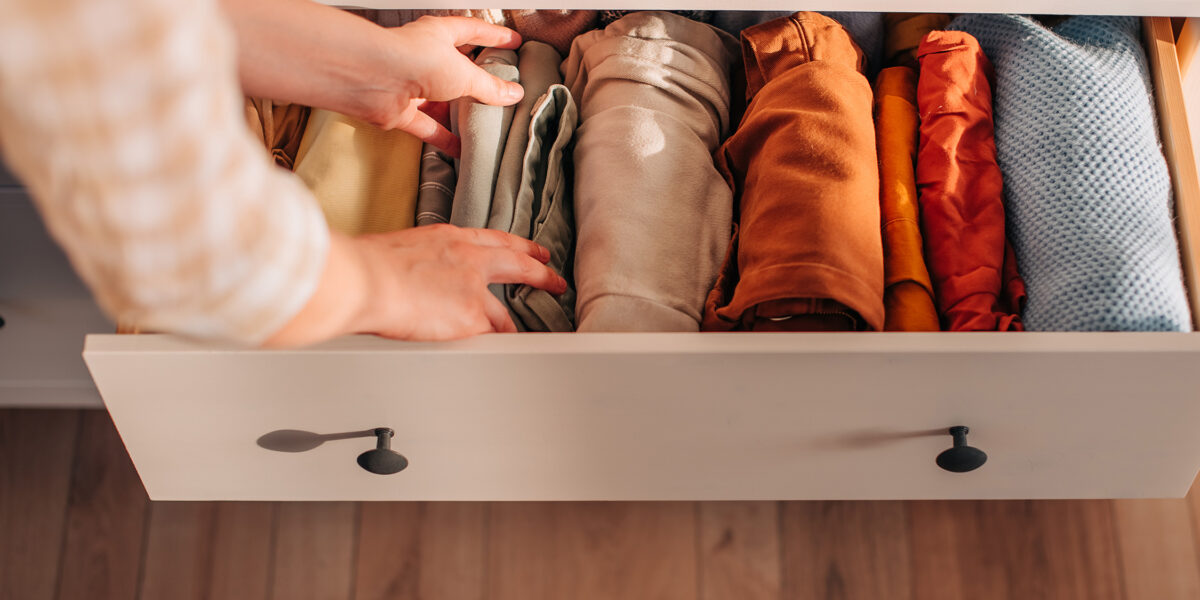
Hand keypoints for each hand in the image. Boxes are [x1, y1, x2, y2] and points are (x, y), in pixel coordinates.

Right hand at [264, 226, 567, 345]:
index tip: (528, 249)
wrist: (363, 279)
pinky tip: (507, 355)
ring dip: (515, 324)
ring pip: (505, 312)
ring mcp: (473, 289)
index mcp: (447, 238)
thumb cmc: (364, 266)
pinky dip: (499, 345)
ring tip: (523, 337)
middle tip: (555, 279)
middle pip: (517, 264)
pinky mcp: (471, 316)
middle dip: (540, 272)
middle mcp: (467, 259)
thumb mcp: (395, 250)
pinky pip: (492, 336)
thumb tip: (402, 273)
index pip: (491, 239)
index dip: (514, 245)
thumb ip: (412, 261)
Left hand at [367, 17, 525, 155]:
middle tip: (501, 87)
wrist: (373, 79)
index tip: (512, 42)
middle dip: (477, 78)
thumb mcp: (463, 73)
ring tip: (484, 121)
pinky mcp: (401, 110)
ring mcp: (411, 84)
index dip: (493, 36)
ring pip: (441, 100)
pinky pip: (426, 126)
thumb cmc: (413, 59)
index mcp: (439, 35)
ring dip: (460, 112)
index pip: (472, 31)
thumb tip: (512, 94)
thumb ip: (489, 86)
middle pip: (456, 68)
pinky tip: (460, 148)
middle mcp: (424, 57)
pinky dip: (443, 138)